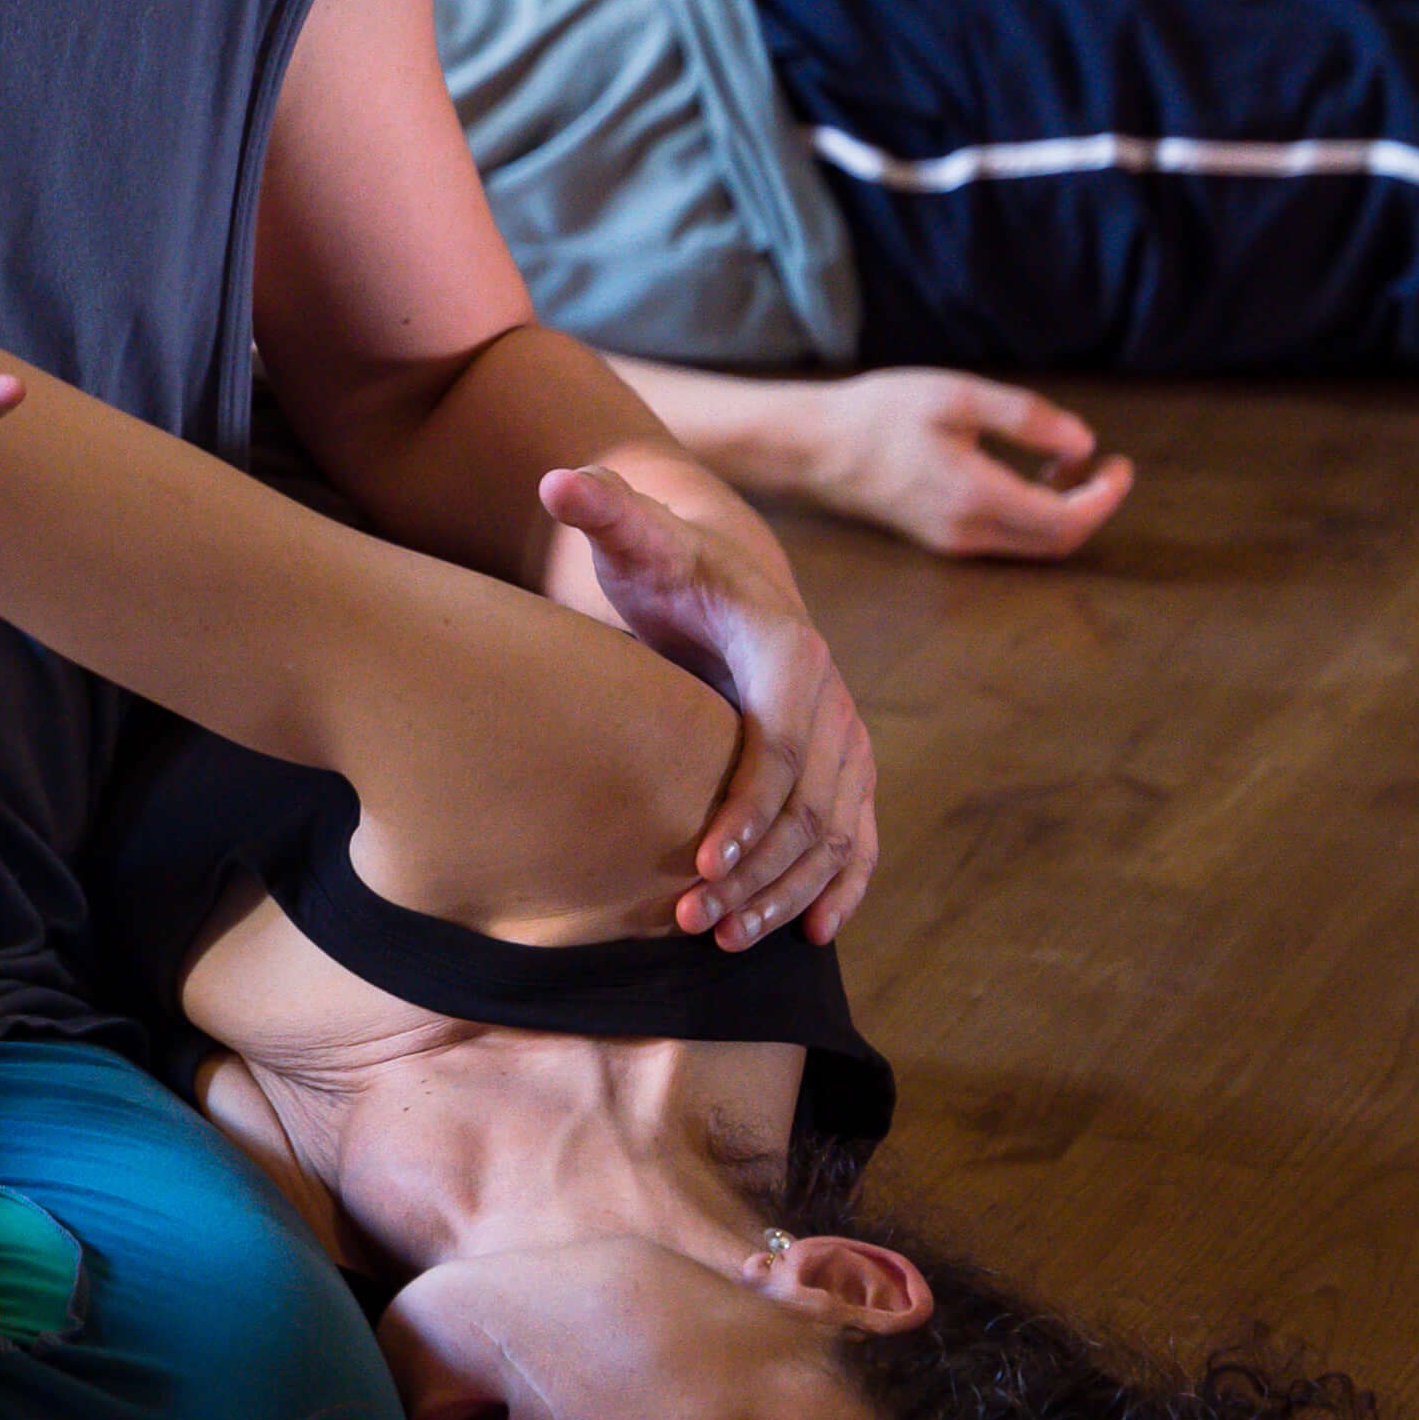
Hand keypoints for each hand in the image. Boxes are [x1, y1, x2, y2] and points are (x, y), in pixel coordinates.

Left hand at [538, 457, 878, 948]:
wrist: (722, 579)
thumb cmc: (665, 565)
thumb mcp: (637, 537)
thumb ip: (605, 511)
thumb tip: (560, 479)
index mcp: (788, 648)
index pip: (779, 744)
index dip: (747, 809)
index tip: (703, 865)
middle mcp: (832, 697)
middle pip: (810, 805)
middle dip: (758, 872)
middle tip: (691, 922)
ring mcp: (845, 737)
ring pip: (836, 833)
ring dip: (787, 893)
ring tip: (721, 940)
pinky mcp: (844, 769)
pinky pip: (858, 838)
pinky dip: (839, 887)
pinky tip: (810, 935)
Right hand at [810, 369, 1134, 561]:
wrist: (812, 447)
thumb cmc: (879, 413)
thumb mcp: (957, 397)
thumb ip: (1026, 418)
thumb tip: (1084, 443)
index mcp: (976, 497)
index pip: (1066, 521)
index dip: (1105, 497)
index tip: (1119, 463)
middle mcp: (968, 532)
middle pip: (1057, 543)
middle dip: (1092, 506)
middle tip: (1107, 465)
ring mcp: (953, 541)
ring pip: (1033, 545)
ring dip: (1064, 510)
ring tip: (1067, 461)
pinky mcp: (942, 538)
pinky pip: (1008, 539)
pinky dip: (1035, 512)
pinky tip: (1030, 473)